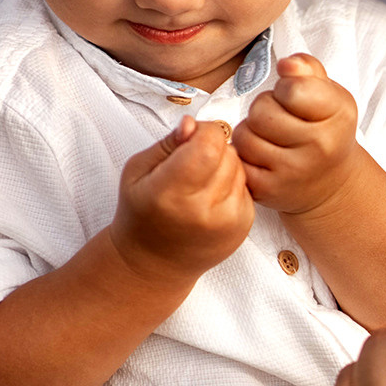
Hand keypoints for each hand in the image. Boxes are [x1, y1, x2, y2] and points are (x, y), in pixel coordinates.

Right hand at [111, 114, 252, 281]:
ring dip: (224, 165)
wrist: (155, 261)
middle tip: (192, 161)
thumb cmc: (142, 211)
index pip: (209, 144)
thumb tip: (193, 124)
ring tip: (200, 181)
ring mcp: (229, 221)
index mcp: (171, 193)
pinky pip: (246, 186)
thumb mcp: (138, 171)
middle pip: (228, 153)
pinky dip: (231, 184)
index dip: (203, 131)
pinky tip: (211, 196)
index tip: (190, 139)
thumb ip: (168, 143)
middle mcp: (204, 210)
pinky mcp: (244, 226)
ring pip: (241, 168)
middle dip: (213, 147)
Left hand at [233, 54, 361, 214]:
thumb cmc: (325, 130)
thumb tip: (287, 65)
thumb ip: (308, 70)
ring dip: (252, 132)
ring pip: (246, 135)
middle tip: (281, 120)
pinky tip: (262, 157)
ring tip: (270, 138)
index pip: (293, 88)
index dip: (286, 88)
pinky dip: (245, 155)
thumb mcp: (329, 96)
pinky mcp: (269, 190)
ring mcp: (294, 171)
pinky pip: (238, 159)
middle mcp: (320, 146)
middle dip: (265, 109)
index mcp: (338, 116)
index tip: (294, 97)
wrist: (332, 184)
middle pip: (262, 110)